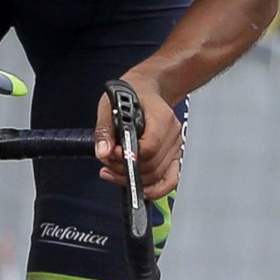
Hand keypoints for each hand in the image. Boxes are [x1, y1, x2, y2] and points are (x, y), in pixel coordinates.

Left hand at [95, 77, 180, 200]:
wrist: (148, 90)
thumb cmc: (131, 95)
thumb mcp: (110, 106)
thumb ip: (105, 131)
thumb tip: (103, 153)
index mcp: (161, 119)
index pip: (148, 149)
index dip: (127, 157)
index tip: (110, 154)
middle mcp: (173, 135)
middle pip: (152, 166)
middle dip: (126, 170)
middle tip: (107, 164)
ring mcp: (176, 148)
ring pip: (158, 176)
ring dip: (134, 179)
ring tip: (113, 171)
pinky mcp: (174, 157)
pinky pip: (170, 180)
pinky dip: (154, 189)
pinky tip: (138, 188)